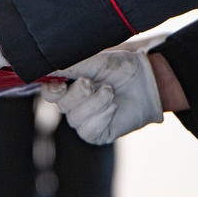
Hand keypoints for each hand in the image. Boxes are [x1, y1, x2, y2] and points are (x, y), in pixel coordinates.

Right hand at [41, 49, 162, 144]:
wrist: (148, 82)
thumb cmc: (122, 69)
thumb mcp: (95, 62)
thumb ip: (71, 66)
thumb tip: (50, 70)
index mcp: (69, 86)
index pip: (49, 93)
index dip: (51, 90)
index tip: (61, 84)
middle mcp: (73, 105)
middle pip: (62, 106)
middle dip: (79, 93)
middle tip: (92, 83)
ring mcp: (83, 121)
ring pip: (76, 119)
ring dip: (95, 103)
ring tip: (110, 92)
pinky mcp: (96, 134)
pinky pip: (88, 131)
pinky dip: (102, 117)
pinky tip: (113, 107)